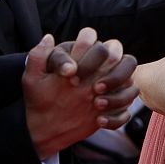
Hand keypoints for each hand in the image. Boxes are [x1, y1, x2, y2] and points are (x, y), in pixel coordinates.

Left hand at [23, 29, 138, 157]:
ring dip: (119, 94)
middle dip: (112, 73)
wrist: (44, 125)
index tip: (71, 75)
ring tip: (96, 105)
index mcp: (81, 53)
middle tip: (94, 88)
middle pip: (122, 55)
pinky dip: (117, 115)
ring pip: (131, 82)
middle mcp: (100, 66)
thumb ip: (37, 56)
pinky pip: (127, 108)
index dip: (87, 54)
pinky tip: (99, 121)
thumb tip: (48, 38)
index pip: (94, 40)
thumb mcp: (33, 78)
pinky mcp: (114, 106)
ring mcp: (110, 86)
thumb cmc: (40, 96)